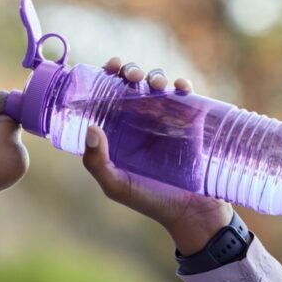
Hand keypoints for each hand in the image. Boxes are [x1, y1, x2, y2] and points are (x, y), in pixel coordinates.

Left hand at [82, 56, 233, 251]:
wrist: (191, 213)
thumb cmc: (150, 201)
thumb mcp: (117, 186)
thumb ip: (97, 163)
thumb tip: (90, 129)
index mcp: (119, 131)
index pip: (108, 95)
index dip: (106, 76)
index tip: (108, 68)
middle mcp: (140, 121)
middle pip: (133, 84)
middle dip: (131, 72)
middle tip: (131, 77)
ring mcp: (167, 119)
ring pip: (159, 85)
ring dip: (156, 76)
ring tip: (156, 84)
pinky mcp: (191, 122)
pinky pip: (186, 96)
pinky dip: (183, 85)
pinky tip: (180, 88)